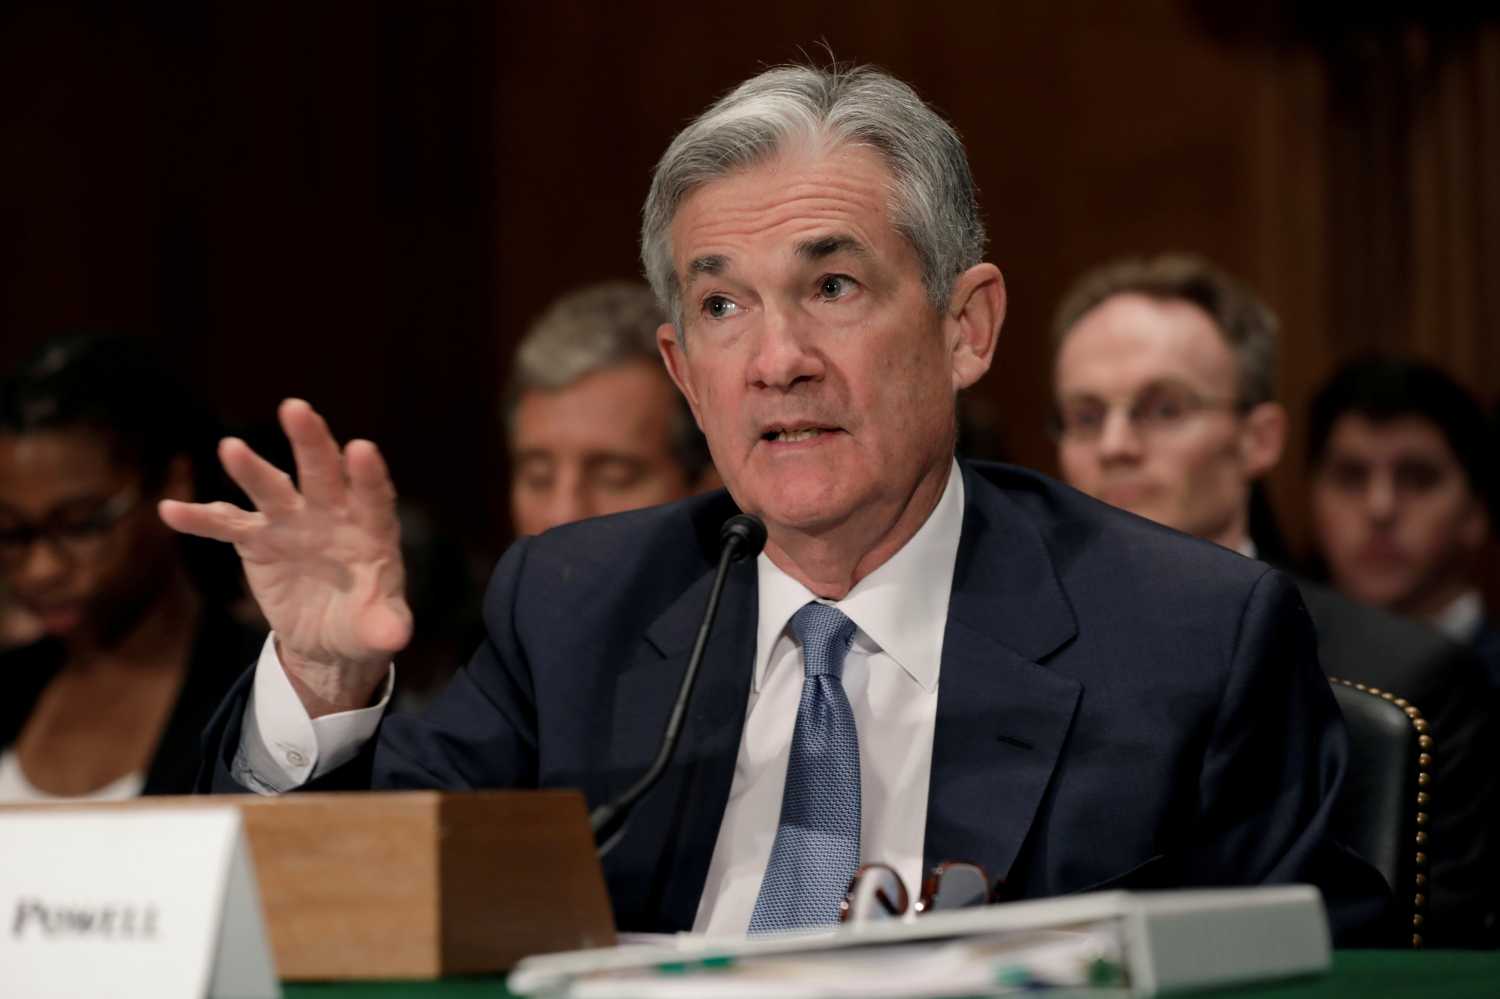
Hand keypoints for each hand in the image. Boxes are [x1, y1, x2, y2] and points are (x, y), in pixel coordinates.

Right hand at [160, 399, 411, 715]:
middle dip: (311, 442)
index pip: (373, 496)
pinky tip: (172, 510)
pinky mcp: (258, 540)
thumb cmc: (364, 622)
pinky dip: (200, 518)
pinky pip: (227, 526)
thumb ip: (387, 627)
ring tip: (230, 448)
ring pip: (271, 489)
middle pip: (322, 473)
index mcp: (371, 529)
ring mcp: (292, 522)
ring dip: (252, 470)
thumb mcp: (380, 629)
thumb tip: (395, 638)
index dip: (368, 475)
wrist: (330, 638)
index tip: (361, 450)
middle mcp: (331, 514)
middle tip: (296, 408)